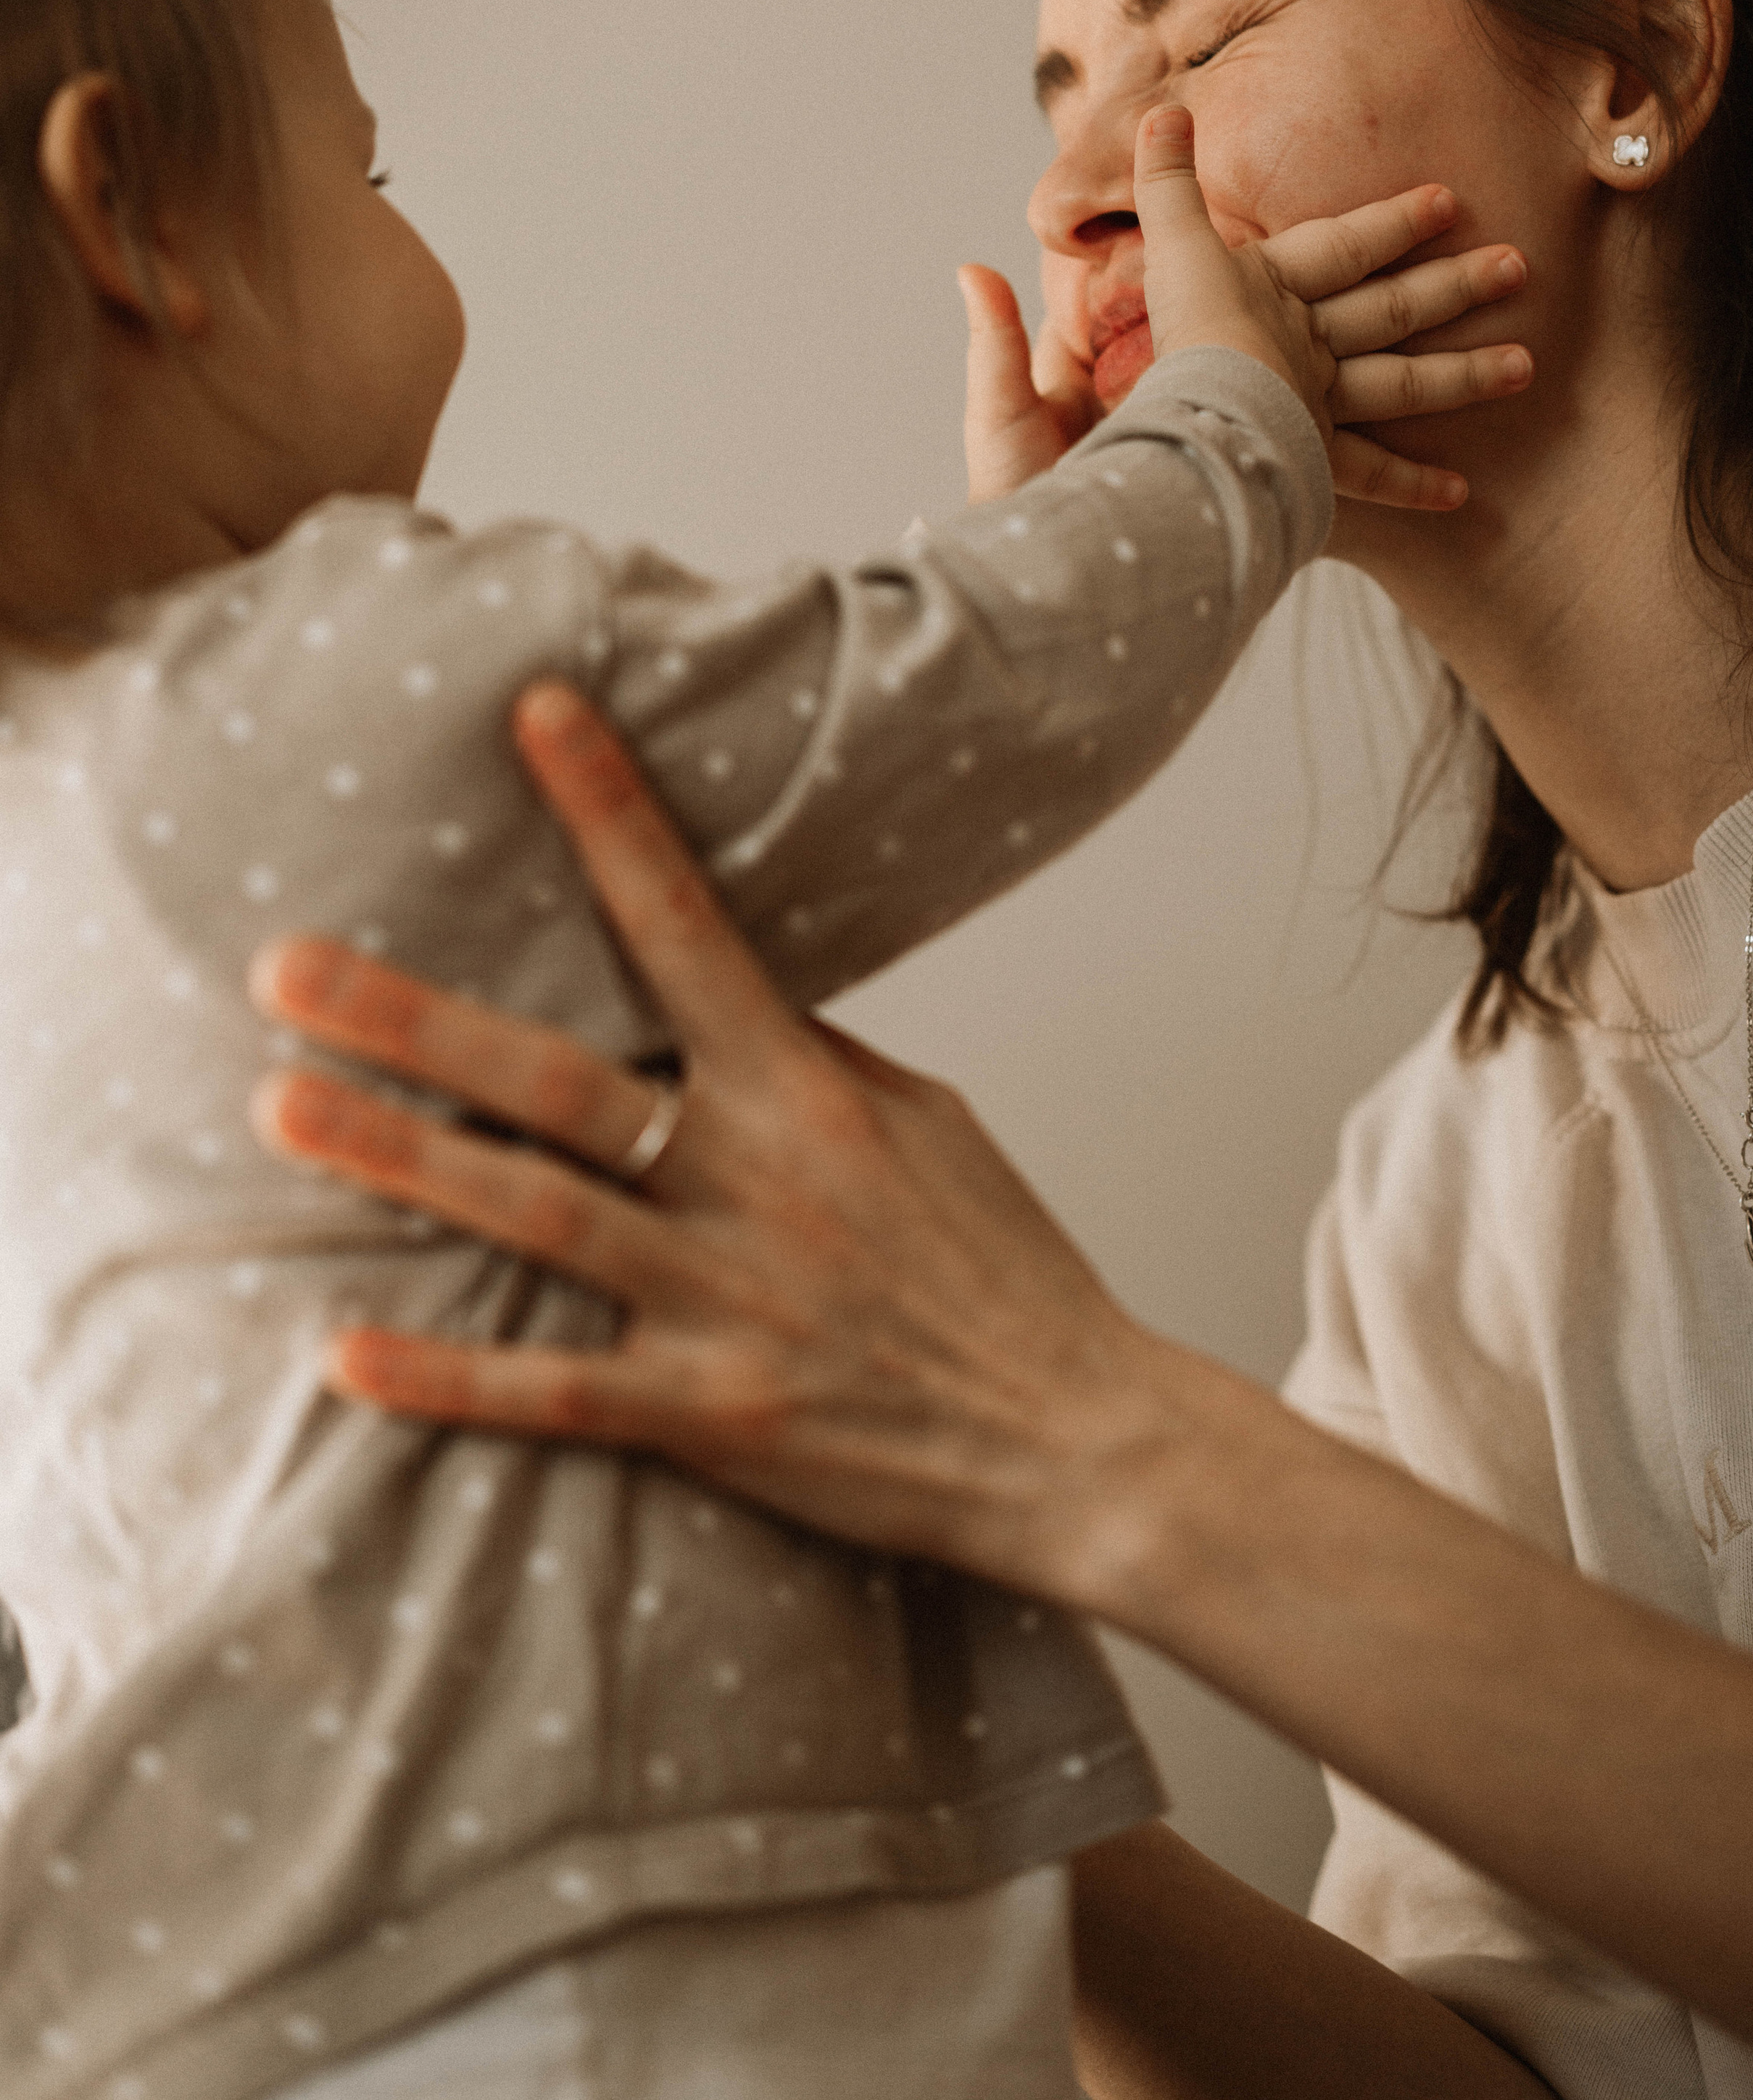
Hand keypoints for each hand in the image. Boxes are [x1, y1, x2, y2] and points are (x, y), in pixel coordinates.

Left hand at [249, 685, 1159, 1605]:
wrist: (1074, 1435)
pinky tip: (343, 1354)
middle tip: (283, 964)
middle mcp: (757, 1179)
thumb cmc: (997, 1267)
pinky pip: (558, 1395)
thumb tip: (711, 998)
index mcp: (807, 1089)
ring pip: (536, 1217)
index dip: (609, 813)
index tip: (535, 716)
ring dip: (401, 1162)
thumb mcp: (922, 1123)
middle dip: (415, 1019)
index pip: (689, 923)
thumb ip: (805, 1058)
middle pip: (560, 1079)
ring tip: (280, 1105)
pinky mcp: (715, 1416)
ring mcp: (728, 1301)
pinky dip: (448, 1380)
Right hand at [963, 108, 1530, 510]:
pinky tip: (1461, 494)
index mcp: (1275, 288)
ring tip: (1525, 366)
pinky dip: (1414, 485)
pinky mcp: (1317, 459)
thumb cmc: (1184, 332)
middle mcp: (1309, 341)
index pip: (1345, 246)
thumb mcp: (1170, 246)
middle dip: (1455, 286)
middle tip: (1519, 267)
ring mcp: (1319, 401)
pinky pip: (1371, 474)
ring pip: (1402, 384)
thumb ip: (1167, 185)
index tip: (1449, 202)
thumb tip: (1164, 110)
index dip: (1395, 223)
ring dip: (1465, 375)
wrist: (1199, 418)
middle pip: (1392, 309)